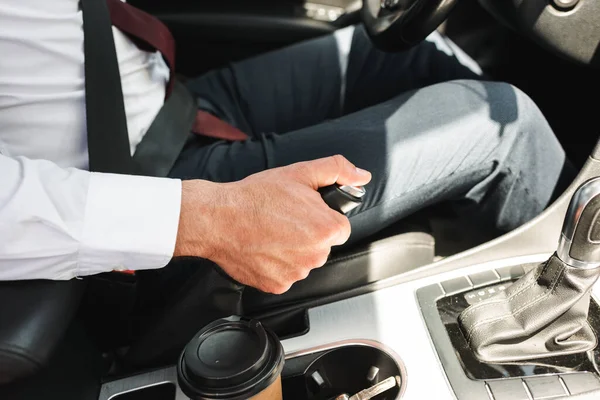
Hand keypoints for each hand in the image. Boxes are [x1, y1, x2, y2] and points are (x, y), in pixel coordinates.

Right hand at [174, 155, 371, 293]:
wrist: (217, 218)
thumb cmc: (255, 197)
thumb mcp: (300, 172)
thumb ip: (337, 171)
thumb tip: (361, 176)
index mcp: (327, 229)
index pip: (340, 228)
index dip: (321, 217)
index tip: (304, 212)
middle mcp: (315, 256)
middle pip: (322, 246)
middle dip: (308, 233)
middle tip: (284, 219)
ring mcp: (296, 273)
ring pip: (304, 261)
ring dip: (293, 249)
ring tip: (271, 231)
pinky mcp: (277, 285)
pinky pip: (285, 275)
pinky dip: (276, 264)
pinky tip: (263, 246)